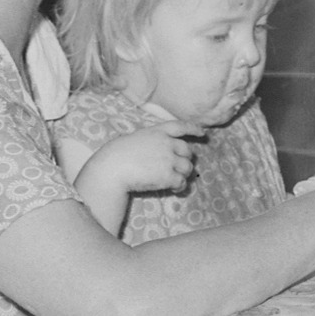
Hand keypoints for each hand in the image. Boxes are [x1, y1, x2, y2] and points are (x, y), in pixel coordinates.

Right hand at [83, 121, 203, 198]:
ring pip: (187, 168)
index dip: (193, 129)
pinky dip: (179, 187)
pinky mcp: (168, 175)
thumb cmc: (116, 155)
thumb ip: (151, 143)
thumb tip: (162, 154)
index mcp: (156, 132)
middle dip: (185, 159)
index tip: (203, 133)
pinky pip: (181, 182)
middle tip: (177, 168)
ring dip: (183, 174)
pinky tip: (172, 189)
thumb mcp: (135, 140)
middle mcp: (166, 143)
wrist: (112, 168)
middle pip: (187, 151)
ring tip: (172, 180)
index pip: (180, 127)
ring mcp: (168, 159)